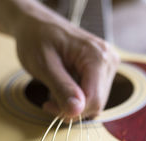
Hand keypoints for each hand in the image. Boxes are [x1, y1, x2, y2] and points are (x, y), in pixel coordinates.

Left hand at [11, 3, 119, 118]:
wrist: (37, 24)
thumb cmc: (37, 39)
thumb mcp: (43, 65)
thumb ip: (62, 88)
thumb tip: (76, 111)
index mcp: (97, 56)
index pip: (94, 100)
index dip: (72, 111)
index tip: (49, 106)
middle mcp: (109, 60)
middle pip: (97, 103)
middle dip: (72, 108)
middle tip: (49, 101)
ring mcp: (108, 64)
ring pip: (96, 101)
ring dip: (74, 104)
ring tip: (55, 90)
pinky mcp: (103, 70)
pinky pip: (94, 94)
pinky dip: (78, 97)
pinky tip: (64, 87)